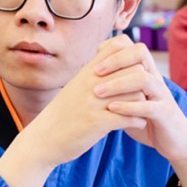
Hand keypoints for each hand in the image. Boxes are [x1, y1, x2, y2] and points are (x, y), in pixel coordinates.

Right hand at [18, 48, 145, 167]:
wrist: (43, 139)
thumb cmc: (62, 114)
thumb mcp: (76, 86)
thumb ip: (93, 74)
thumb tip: (110, 63)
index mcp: (88, 71)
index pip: (120, 47)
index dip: (133, 58)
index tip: (133, 74)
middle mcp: (93, 83)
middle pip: (135, 70)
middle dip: (143, 83)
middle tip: (143, 95)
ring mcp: (96, 102)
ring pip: (137, 94)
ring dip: (143, 104)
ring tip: (141, 111)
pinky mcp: (98, 123)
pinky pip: (130, 117)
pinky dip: (138, 121)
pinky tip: (135, 124)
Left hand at [93, 36, 186, 186]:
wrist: (173, 141)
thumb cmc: (145, 119)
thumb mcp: (129, 99)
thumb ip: (114, 89)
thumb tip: (87, 79)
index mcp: (145, 72)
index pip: (132, 46)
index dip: (113, 48)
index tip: (94, 60)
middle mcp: (154, 79)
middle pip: (140, 52)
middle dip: (116, 59)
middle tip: (95, 71)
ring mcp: (161, 95)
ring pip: (143, 78)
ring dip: (118, 83)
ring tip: (98, 92)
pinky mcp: (165, 114)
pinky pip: (148, 106)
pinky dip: (128, 107)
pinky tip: (112, 109)